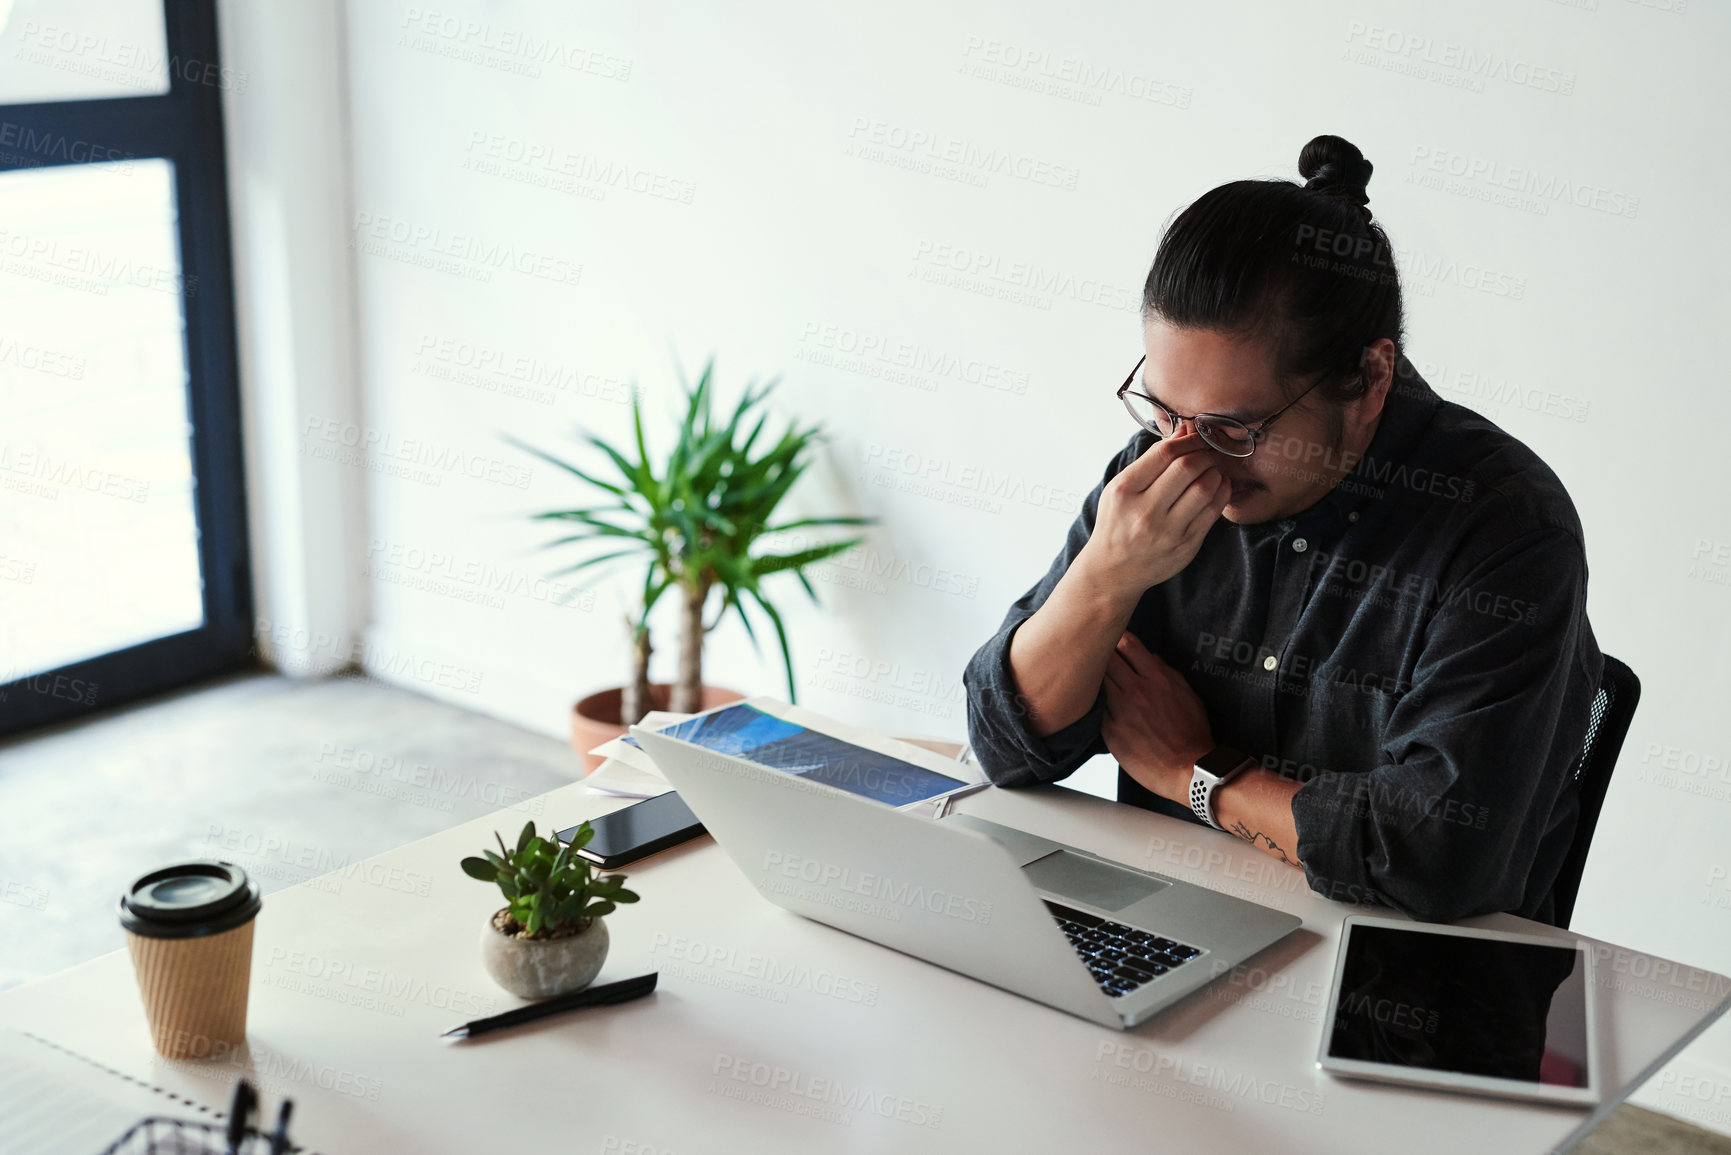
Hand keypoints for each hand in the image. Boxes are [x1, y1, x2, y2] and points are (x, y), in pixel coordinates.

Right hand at [1081, 433, 1230, 599]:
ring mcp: (1168, 531)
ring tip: (1212, 469)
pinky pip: (1213, 511)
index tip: (1196, 435)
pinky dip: (1221, 492)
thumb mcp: (1121, 489)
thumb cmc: (1117, 523)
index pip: (1164, 453)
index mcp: (1125, 492)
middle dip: (1204, 453)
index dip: (1187, 439)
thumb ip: (1151, 462)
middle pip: (1187, 467)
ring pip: (1204, 488)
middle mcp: (1145, 512)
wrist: (1113, 570)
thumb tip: (1184, 432)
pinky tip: (1217, 486)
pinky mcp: (1186, 545)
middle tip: (1207, 451)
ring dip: (1214, 472)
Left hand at [1102, 631, 1214, 800]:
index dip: (1116, 638)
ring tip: (1092, 679)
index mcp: (1157, 679)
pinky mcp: (1109, 731)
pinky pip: (1096, 710)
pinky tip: (1095, 705)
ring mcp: (1120, 711)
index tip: (1112, 639)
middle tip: (1096, 656)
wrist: (1187, 770)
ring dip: (1095, 679)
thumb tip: (1150, 657)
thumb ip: (1167, 673)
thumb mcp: (1188, 695)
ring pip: (1097, 683)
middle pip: (1105, 659)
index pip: (1128, 644)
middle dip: (1100, 654)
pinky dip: (1097, 705)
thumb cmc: (1192, 734)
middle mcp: (1135, 691)